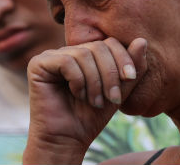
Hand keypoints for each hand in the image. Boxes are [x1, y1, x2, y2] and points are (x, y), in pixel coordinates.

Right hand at [23, 37, 147, 164]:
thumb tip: (141, 40)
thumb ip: (131, 67)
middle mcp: (66, 51)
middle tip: (113, 97)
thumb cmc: (91, 116)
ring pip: (83, 54)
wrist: (68, 139)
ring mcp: (50, 56)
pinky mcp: (38, 64)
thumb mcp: (119, 90)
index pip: (108, 42)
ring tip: (95, 101)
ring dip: (95, 81)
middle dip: (110, 73)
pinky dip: (78, 80)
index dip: (123, 58)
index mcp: (84, 54)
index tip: (130, 79)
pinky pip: (66, 61)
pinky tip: (77, 94)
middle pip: (97, 47)